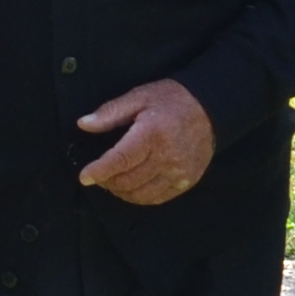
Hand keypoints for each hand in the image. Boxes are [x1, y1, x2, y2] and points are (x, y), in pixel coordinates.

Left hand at [69, 79, 217, 206]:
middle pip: (127, 180)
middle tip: (100, 174)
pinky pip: (157, 198)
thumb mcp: (139, 96)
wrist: (210, 108)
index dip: (99, 171)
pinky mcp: (187, 181)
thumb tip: (84, 124)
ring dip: (121, 191)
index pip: (120, 160)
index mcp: (152, 134)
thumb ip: (111, 112)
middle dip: (107, 181)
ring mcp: (178, 172)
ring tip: (114, 181)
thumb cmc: (172, 100)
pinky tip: (133, 187)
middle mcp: (166, 156)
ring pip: (140, 194)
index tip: (84, 177)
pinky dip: (140, 196)